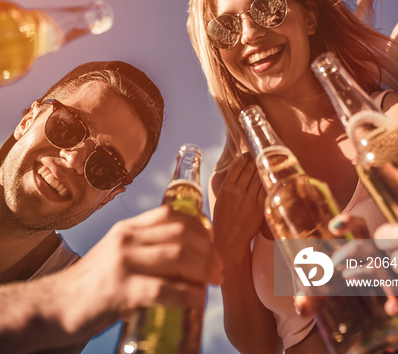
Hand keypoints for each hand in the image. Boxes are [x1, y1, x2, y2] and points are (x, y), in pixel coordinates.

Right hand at [53, 205, 221, 338]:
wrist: (56, 305)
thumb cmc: (94, 283)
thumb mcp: (119, 252)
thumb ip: (146, 247)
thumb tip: (188, 254)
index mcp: (129, 228)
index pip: (173, 214)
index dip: (200, 226)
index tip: (214, 242)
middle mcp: (126, 238)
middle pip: (181, 234)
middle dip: (208, 250)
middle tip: (220, 268)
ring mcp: (122, 263)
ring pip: (177, 257)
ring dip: (203, 270)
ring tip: (214, 282)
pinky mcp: (120, 290)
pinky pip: (163, 288)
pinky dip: (186, 294)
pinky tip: (197, 299)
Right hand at [211, 154, 265, 256]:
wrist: (230, 240)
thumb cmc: (223, 219)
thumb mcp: (220, 199)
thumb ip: (229, 184)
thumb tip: (237, 170)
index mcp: (226, 189)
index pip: (237, 166)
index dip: (243, 158)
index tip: (246, 154)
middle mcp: (239, 192)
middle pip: (250, 169)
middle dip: (253, 160)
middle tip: (256, 156)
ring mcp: (251, 199)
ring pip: (259, 177)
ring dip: (261, 169)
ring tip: (263, 164)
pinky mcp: (260, 207)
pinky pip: (265, 189)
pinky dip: (266, 181)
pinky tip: (266, 177)